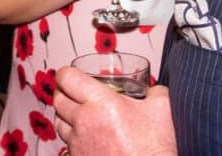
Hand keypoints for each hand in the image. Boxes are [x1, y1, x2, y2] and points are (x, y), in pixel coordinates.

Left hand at [54, 66, 176, 155]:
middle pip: (58, 99)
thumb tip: (152, 90)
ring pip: (59, 122)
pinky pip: (67, 144)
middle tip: (73, 91)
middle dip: (63, 92)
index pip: (66, 77)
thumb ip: (155, 91)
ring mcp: (79, 144)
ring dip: (65, 115)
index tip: (71, 74)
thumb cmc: (158, 150)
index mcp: (101, 102)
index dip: (66, 73)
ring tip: (78, 113)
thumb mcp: (163, 108)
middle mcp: (84, 122)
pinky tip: (86, 136)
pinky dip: (72, 137)